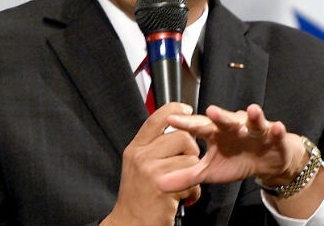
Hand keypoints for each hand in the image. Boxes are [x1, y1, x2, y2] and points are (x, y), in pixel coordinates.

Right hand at [102, 103, 200, 225]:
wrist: (130, 224)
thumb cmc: (138, 197)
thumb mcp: (137, 165)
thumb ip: (152, 147)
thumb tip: (175, 127)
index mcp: (136, 148)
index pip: (155, 118)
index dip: (174, 110)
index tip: (186, 109)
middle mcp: (141, 156)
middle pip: (182, 136)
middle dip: (191, 150)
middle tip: (185, 164)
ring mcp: (151, 171)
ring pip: (191, 158)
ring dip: (193, 173)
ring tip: (183, 184)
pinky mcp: (163, 186)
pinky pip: (192, 179)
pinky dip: (193, 192)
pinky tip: (183, 197)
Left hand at [161, 104, 306, 190]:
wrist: (265, 160)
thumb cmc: (235, 159)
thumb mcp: (209, 171)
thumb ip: (186, 176)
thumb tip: (159, 183)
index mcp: (215, 133)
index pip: (198, 127)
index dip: (186, 124)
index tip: (171, 120)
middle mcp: (233, 126)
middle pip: (224, 120)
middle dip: (219, 115)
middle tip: (210, 111)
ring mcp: (253, 129)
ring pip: (252, 121)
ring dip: (253, 116)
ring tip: (252, 110)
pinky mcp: (273, 136)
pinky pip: (275, 132)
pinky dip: (276, 130)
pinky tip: (276, 127)